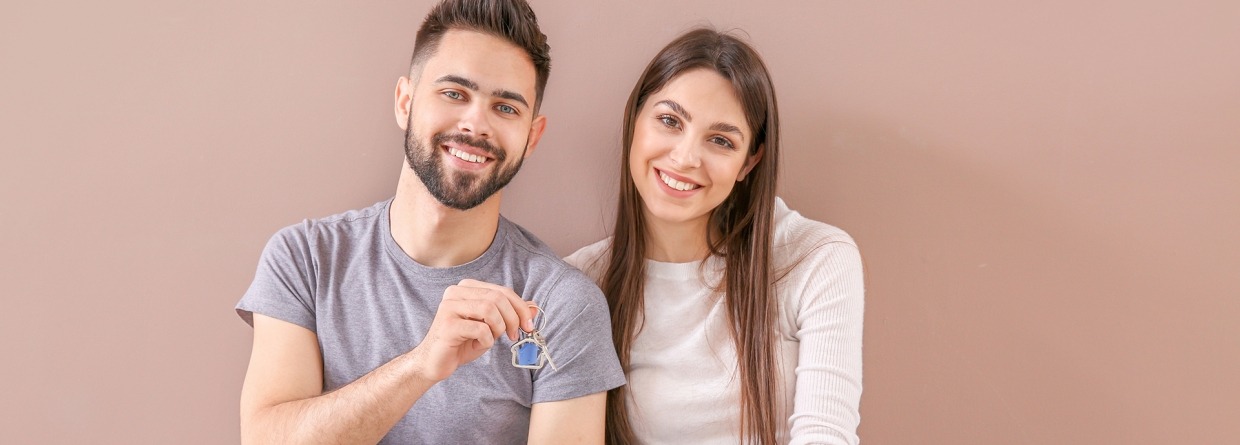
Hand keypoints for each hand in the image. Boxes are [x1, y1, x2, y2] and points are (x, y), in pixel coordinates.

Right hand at [412, 279, 535, 381]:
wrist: (435, 363)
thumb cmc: (463, 343)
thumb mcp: (492, 327)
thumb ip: (510, 315)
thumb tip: (535, 307)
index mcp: (467, 288)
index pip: (502, 291)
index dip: (520, 307)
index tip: (529, 325)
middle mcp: (456, 292)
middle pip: (497, 298)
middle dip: (513, 318)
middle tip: (515, 336)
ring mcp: (449, 307)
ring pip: (489, 309)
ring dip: (498, 328)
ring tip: (493, 339)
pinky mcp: (447, 325)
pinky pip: (480, 328)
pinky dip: (486, 340)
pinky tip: (478, 345)